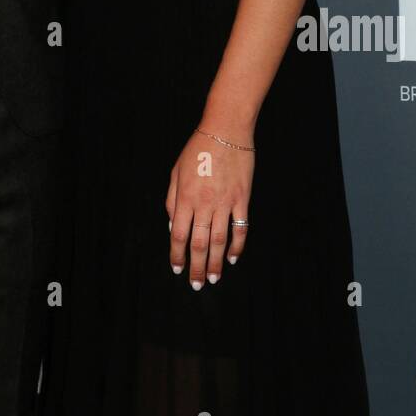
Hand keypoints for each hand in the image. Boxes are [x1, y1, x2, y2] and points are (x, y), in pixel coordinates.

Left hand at [165, 125, 254, 288]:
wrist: (226, 131)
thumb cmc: (197, 148)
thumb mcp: (176, 171)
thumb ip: (172, 200)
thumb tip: (174, 227)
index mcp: (185, 197)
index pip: (179, 235)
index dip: (177, 255)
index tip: (177, 269)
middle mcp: (204, 203)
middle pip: (199, 243)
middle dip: (196, 267)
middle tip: (196, 284)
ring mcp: (225, 203)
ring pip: (219, 241)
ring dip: (215, 263)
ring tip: (213, 279)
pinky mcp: (242, 199)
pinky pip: (240, 229)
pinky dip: (237, 246)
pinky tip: (232, 258)